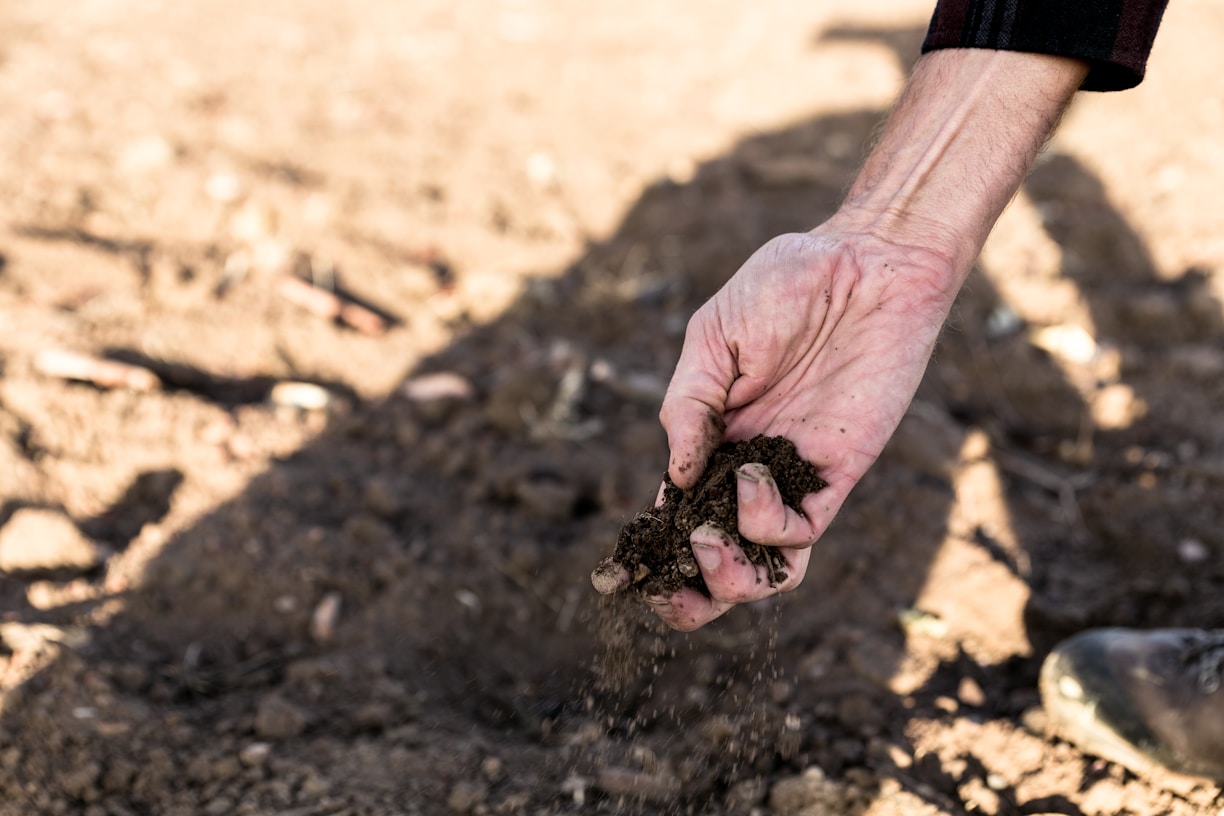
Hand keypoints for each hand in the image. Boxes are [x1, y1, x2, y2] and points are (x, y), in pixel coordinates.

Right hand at [651, 225, 958, 629]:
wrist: (869, 262)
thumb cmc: (786, 285)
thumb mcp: (713, 338)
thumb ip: (688, 408)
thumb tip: (672, 479)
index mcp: (711, 439)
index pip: (677, 514)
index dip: (650, 553)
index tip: (618, 576)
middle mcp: (750, 467)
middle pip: (719, 557)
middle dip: (690, 593)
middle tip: (665, 590)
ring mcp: (794, 474)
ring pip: (765, 565)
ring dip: (728, 578)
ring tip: (706, 544)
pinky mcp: (838, 471)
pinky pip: (802, 529)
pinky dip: (766, 523)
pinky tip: (748, 477)